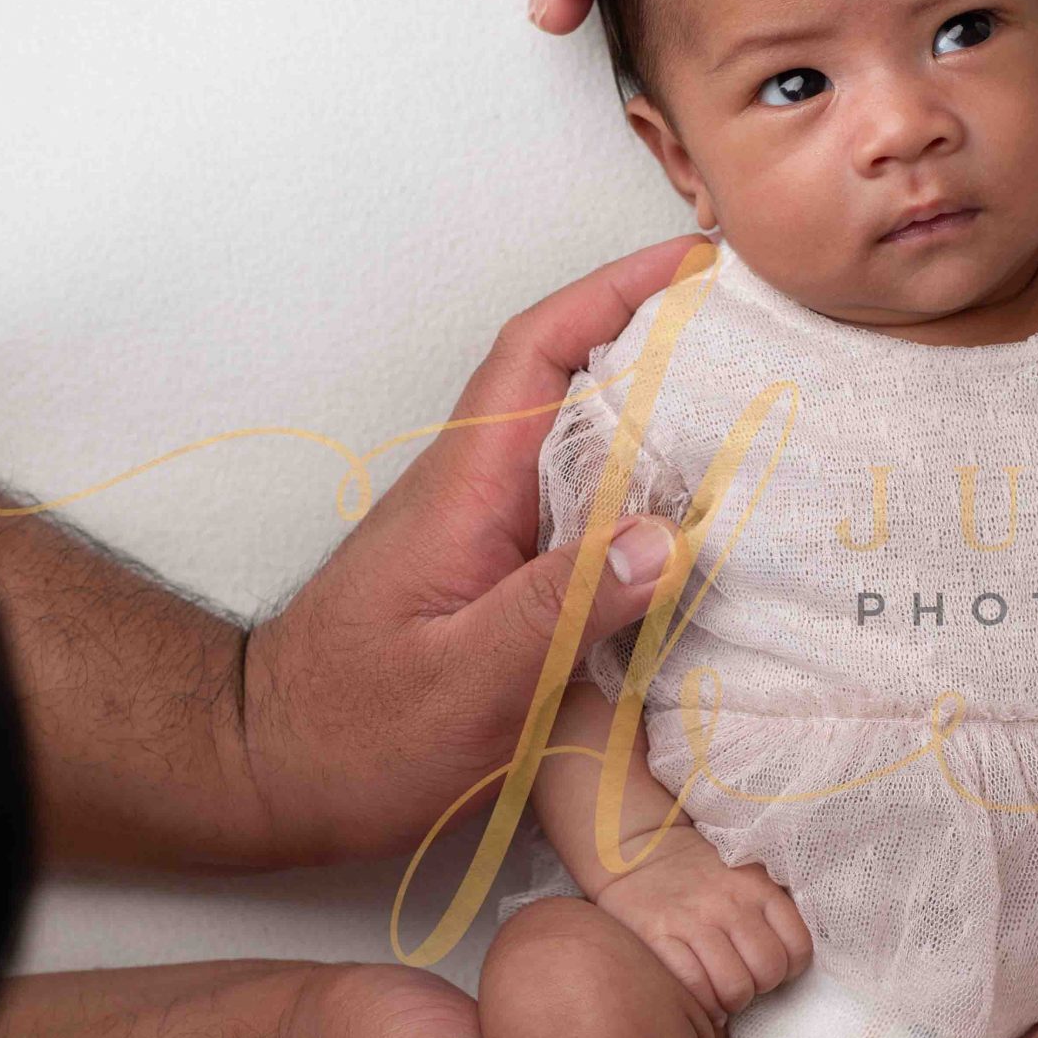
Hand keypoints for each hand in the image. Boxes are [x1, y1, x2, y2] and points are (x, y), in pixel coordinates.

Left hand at [236, 237, 705, 868]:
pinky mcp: (502, 575)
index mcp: (466, 489)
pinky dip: (652, 492)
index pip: (539, 351)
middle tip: (769, 333)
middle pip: (578, 381)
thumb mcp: (461, 684)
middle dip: (666, 340)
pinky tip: (708, 521)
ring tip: (767, 411)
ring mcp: (490, 533)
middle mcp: (480, 492)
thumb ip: (559, 610)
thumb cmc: (351, 735)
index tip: (700, 263)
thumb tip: (670, 540)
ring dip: (668, 415)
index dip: (617, 293)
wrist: (269, 773)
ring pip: (589, 444)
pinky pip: (590, 507)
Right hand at [595, 827, 813, 1032]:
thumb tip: (791, 957)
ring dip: (731, 1001)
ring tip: (722, 995)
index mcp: (758, 888)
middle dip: (759, 987)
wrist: (639, 851)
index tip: (770, 968)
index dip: (789, 968)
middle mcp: (730, 904)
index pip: (798, 947)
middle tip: (743, 982)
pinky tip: (701, 999)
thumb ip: (772, 908)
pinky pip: (696, 987)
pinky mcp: (660, 936)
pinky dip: (703, 1005)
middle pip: (768, 971)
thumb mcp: (746, 874)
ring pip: (735, 987)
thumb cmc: (699, 873)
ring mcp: (694, 921)